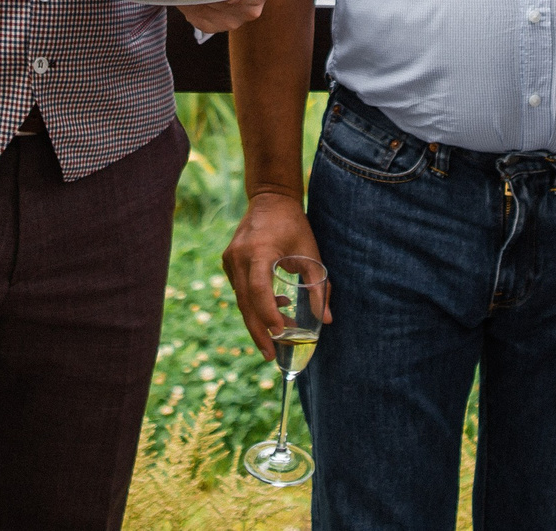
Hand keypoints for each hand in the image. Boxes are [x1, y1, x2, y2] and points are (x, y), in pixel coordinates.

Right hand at [221, 191, 329, 358]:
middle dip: (258, 331)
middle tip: (271, 355)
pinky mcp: (228, 261)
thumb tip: (327, 321)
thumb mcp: (311, 253)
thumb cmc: (294, 225)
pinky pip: (240, 290)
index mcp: (259, 251)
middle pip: (246, 302)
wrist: (270, 199)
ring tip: (281, 332)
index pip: (259, 290)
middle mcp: (239, 256)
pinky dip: (255, 303)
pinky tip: (277, 305)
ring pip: (241, 299)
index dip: (268, 314)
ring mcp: (230, 259)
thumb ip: (319, 287)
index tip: (280, 333)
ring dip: (259, 318)